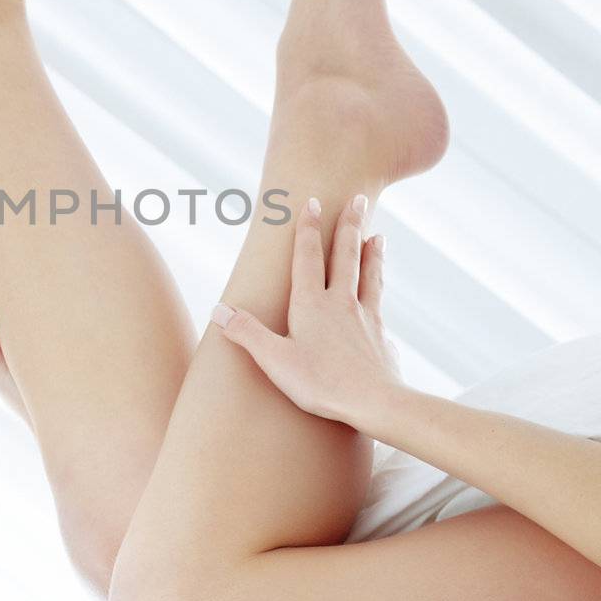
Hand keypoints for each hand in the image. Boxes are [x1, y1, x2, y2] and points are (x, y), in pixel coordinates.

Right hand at [211, 194, 399, 429]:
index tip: (313, 202)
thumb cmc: (322, 384)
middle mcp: (341, 303)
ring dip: (372, 252)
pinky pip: (380, 306)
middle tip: (359, 198)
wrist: (377, 402)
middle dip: (349, 225)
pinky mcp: (382, 337)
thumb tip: (218, 309)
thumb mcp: (275, 361)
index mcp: (312, 305)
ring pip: (369, 275)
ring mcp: (366, 318)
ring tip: (378, 234)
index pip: (308, 257)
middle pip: (346, 256)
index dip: (308, 229)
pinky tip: (381, 297)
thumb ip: (247, 333)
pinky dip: (380, 293)